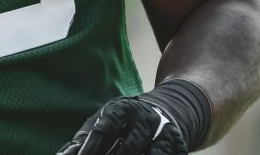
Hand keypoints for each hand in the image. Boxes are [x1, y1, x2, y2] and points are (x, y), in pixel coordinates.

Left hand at [55, 96, 188, 154]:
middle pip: (128, 147)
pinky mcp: (177, 146)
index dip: (91, 149)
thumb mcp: (103, 122)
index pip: (104, 130)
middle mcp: (143, 119)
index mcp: (122, 110)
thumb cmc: (123, 122)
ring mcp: (162, 133)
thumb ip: (82, 141)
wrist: (165, 111)